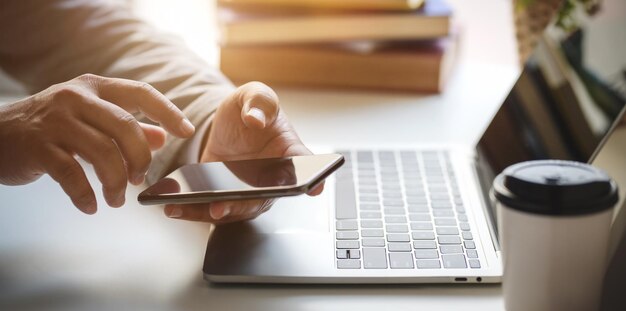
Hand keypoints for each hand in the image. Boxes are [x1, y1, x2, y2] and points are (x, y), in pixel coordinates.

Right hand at [0, 74, 194, 213]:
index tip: (187, 132)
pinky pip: (72, 174)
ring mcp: (55, 121)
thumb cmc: (49, 127)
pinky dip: (86, 195)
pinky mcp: (37, 147)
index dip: (168, 112)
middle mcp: (76, 98)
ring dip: (117, 182)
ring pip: (103, 152)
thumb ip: (127, 126)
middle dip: (141, 158)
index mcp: (94, 87)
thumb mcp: (89, 118)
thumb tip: (163, 138)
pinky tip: (91, 205)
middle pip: (126, 127)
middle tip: (141, 180)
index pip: (141, 92)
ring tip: (116, 198)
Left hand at [163, 82, 322, 223]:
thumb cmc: (251, 111)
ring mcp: (249, 192)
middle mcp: (272, 179)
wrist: (229, 125)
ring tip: (183, 209)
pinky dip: (193, 212)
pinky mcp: (226, 197)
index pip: (307, 167)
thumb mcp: (255, 95)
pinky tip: (172, 206)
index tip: (313, 187)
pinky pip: (212, 210)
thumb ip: (259, 101)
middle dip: (242, 205)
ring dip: (209, 214)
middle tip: (221, 208)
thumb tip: (256, 119)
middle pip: (263, 199)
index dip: (313, 179)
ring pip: (235, 210)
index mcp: (288, 152)